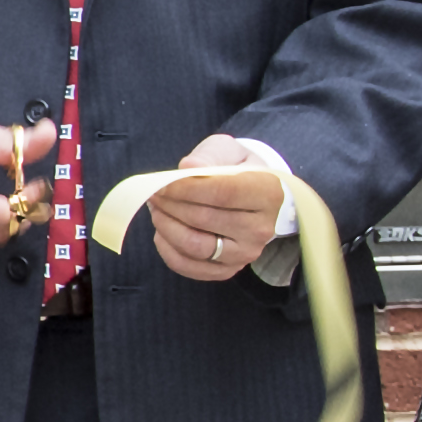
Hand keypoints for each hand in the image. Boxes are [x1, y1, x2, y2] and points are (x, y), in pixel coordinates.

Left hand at [135, 141, 296, 283]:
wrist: (252, 197)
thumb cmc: (236, 169)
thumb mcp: (227, 150)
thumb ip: (209, 156)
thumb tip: (189, 166)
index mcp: (268, 193)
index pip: (222, 193)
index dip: (185, 189)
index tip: (161, 184)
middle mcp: (261, 228)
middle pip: (204, 219)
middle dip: (170, 204)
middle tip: (153, 193)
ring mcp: (246, 253)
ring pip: (194, 246)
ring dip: (166, 226)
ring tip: (157, 209)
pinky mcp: (227, 270)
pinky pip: (188, 266)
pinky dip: (167, 248)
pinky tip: (163, 231)